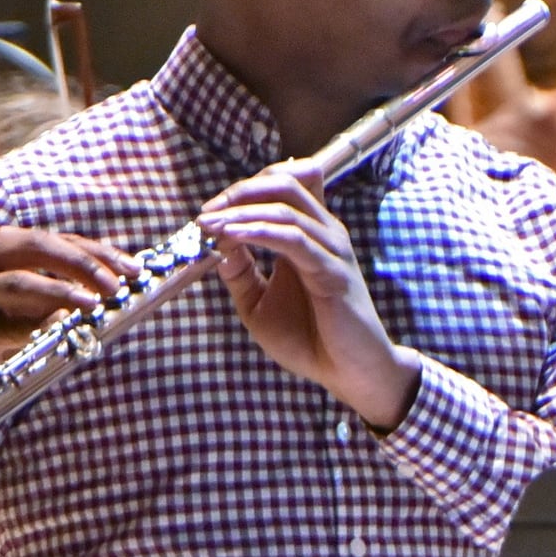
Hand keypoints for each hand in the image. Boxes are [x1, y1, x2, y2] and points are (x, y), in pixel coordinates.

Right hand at [0, 226, 136, 414]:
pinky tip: (62, 326)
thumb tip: (122, 274)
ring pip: (19, 283)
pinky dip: (38, 325)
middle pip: (36, 248)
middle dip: (81, 264)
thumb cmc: (9, 325)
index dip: (97, 252)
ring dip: (61, 292)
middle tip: (113, 285)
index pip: (57, 239)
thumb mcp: (42, 297)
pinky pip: (7, 326)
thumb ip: (70, 280)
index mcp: (1, 244)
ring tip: (93, 304)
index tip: (133, 268)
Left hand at [202, 167, 420, 428]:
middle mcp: (324, 233)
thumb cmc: (310, 338)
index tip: (209, 212)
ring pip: (285, 208)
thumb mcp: (259, 303)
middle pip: (285, 184)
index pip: (284, 186)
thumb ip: (240, 273)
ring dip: (242, 211)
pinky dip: (258, 233)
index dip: (244, 189)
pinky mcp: (332, 271)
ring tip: (210, 224)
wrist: (348, 372)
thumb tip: (217, 244)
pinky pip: (293, 239)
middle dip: (240, 191)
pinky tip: (231, 237)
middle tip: (207, 212)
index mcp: (309, 235)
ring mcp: (331, 249)